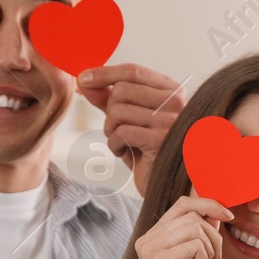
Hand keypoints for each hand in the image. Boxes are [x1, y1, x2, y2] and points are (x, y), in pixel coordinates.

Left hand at [78, 63, 185, 191]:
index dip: (104, 73)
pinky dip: (115, 145)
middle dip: (109, 111)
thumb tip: (84, 81)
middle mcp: (176, 102)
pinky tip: (125, 153)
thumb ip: (109, 98)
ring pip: (118, 111)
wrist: (168, 187)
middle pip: (122, 90)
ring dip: (110, 130)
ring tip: (122, 143)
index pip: (133, 71)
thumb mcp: (129, 120)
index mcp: (172, 90)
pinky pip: (121, 132)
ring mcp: (170, 120)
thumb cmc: (148, 152)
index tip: (82, 79)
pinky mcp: (160, 140)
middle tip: (116, 130)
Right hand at [133, 194, 231, 258]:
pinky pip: (196, 244)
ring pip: (196, 227)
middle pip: (191, 212)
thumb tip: (214, 211)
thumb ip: (203, 235)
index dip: (208, 204)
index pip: (182, 204)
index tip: (227, 216)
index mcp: (153, 238)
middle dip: (214, 234)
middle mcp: (147, 240)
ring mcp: (151, 248)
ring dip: (210, 249)